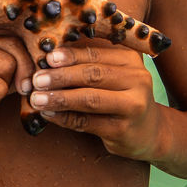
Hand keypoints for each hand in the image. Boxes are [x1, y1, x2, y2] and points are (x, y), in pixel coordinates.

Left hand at [28, 44, 165, 159]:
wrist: (149, 132)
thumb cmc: (121, 97)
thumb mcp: (114, 76)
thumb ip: (88, 65)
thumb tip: (47, 59)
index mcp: (131, 59)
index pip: (96, 54)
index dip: (70, 56)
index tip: (47, 58)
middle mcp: (137, 80)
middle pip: (93, 75)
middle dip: (61, 77)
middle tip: (36, 80)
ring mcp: (133, 106)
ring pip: (90, 99)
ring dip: (60, 98)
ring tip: (37, 99)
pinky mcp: (124, 130)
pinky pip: (88, 122)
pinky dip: (65, 118)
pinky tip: (48, 115)